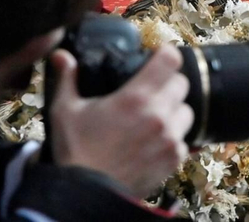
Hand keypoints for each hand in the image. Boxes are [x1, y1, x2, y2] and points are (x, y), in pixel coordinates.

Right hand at [47, 47, 193, 198]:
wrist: (84, 194)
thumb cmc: (75, 152)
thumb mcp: (65, 112)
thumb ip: (68, 79)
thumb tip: (62, 56)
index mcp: (136, 97)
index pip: (170, 60)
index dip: (166, 54)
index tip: (158, 57)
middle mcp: (158, 114)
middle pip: (181, 84)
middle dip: (168, 84)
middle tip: (151, 92)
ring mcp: (170, 137)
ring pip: (186, 111)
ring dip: (173, 111)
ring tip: (153, 119)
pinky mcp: (174, 157)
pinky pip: (184, 139)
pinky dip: (173, 138)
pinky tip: (153, 142)